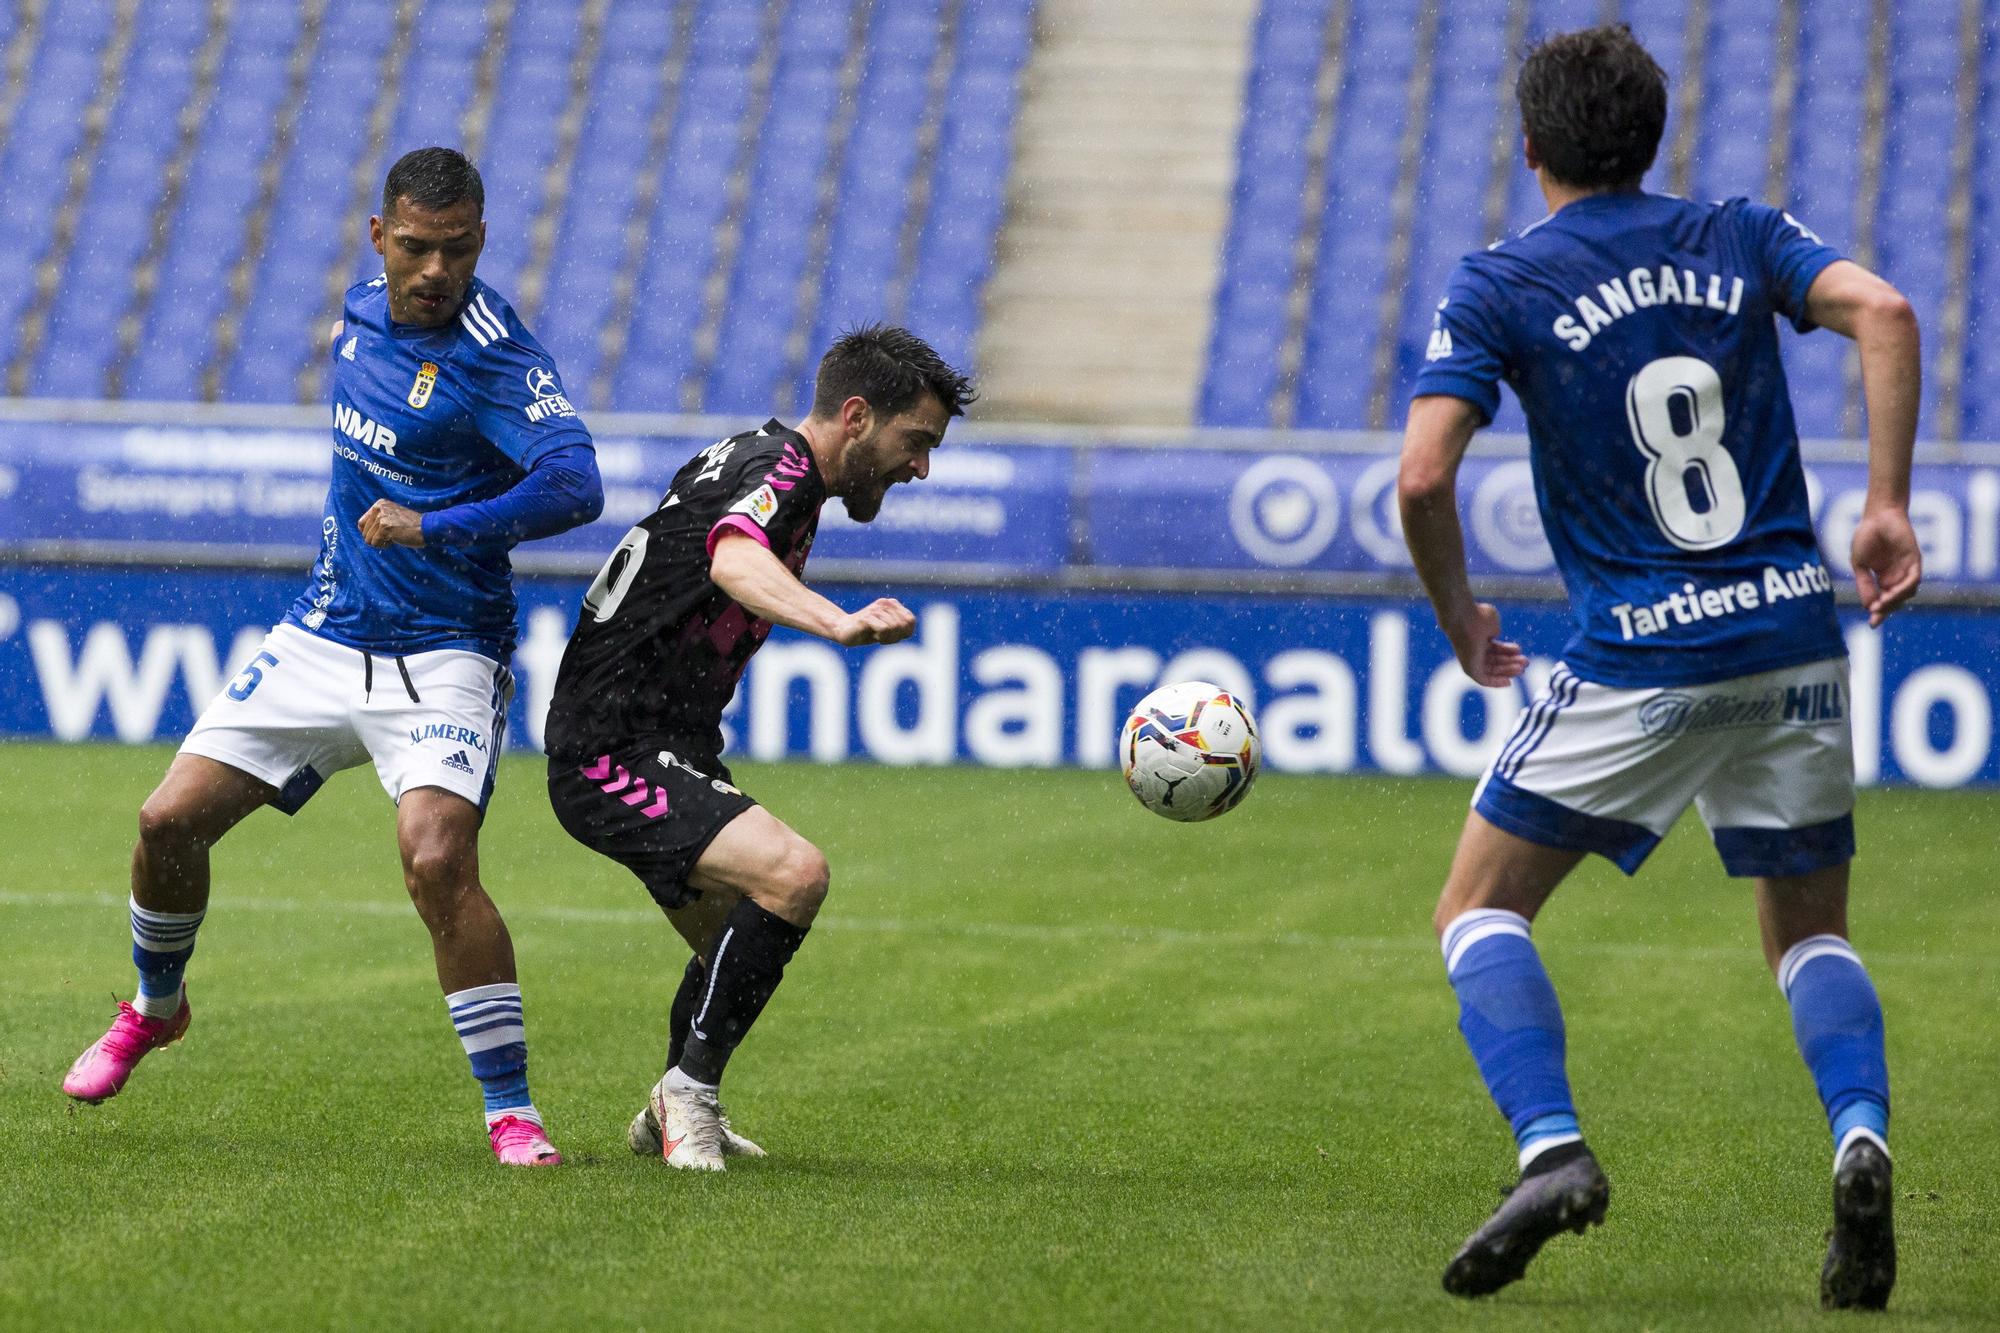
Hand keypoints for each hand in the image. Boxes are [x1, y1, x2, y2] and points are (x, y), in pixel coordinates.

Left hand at [359, 499, 424, 548]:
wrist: (427, 528)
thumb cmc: (411, 526)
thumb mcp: (392, 516)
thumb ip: (378, 519)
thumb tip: (361, 530)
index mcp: (380, 504)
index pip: (361, 523)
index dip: (369, 533)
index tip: (382, 534)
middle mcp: (379, 508)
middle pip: (364, 532)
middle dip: (376, 539)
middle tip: (391, 536)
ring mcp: (382, 517)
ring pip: (368, 539)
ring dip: (381, 542)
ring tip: (394, 537)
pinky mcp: (385, 527)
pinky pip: (375, 543)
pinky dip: (384, 545)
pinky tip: (395, 540)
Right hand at [832, 598, 914, 645]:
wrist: (844, 630)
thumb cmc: (868, 632)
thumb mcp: (889, 630)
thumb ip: (902, 628)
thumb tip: (909, 630)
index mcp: (892, 604)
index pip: (910, 620)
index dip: (905, 632)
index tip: (893, 636)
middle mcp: (885, 603)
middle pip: (903, 625)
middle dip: (896, 637)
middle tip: (884, 638)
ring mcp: (875, 609)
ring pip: (895, 627)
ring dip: (888, 639)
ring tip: (878, 637)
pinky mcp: (867, 617)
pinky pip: (884, 629)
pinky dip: (882, 638)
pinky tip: (874, 637)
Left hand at [1449, 602, 1526, 686]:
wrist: (1465, 618)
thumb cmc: (1477, 616)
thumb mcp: (1491, 622)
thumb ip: (1494, 630)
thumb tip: (1495, 636)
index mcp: (1478, 640)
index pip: (1494, 649)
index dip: (1508, 651)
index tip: (1520, 651)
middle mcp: (1473, 651)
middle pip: (1494, 661)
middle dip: (1511, 662)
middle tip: (1525, 662)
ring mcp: (1470, 660)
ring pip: (1492, 670)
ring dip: (1507, 671)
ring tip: (1522, 668)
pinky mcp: (1469, 669)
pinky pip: (1484, 680)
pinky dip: (1496, 682)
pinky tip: (1508, 682)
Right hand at [1850, 506, 1920, 626]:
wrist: (1877, 516)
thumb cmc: (1867, 536)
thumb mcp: (1860, 565)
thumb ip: (1864, 584)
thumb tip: (1868, 606)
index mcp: (1883, 578)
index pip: (1883, 600)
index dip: (1878, 613)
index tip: (1872, 624)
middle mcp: (1897, 576)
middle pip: (1895, 600)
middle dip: (1886, 610)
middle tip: (1875, 616)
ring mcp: (1907, 569)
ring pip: (1907, 593)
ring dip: (1894, 601)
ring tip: (1881, 604)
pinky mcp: (1915, 560)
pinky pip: (1914, 579)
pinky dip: (1904, 589)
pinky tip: (1892, 593)